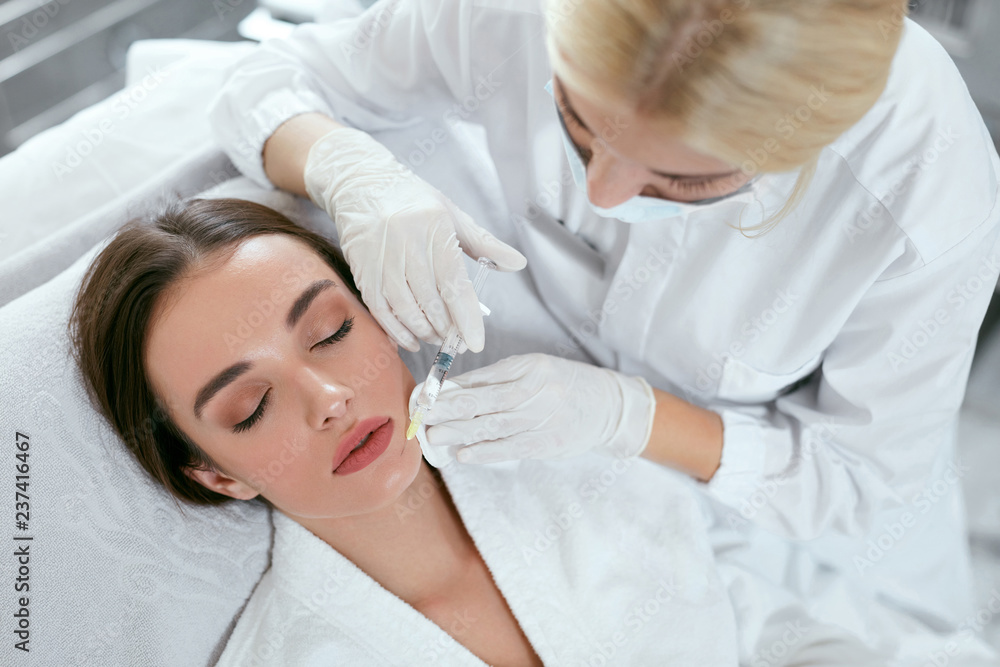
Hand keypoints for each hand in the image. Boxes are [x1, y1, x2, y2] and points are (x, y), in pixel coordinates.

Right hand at [304, 127, 525, 351]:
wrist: (360, 184)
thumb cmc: (413, 200)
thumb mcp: (452, 214)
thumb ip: (485, 243)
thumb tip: (518, 263)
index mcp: (433, 225)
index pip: (453, 282)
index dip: (466, 317)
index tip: (475, 342)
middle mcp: (405, 242)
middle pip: (430, 300)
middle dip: (448, 329)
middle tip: (459, 341)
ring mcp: (381, 259)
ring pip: (405, 309)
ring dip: (425, 332)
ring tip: (439, 338)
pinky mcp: (363, 271)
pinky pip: (381, 310)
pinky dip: (397, 331)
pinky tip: (412, 340)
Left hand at [419, 354, 656, 463]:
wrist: (610, 407)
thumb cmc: (564, 385)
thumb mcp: (535, 371)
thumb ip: (496, 381)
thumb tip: (451, 392)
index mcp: (532, 367)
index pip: (484, 379)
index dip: (451, 389)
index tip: (424, 396)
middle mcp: (539, 391)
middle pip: (486, 402)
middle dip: (449, 410)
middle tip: (422, 416)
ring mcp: (545, 418)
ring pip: (495, 426)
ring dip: (460, 433)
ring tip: (434, 437)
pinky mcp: (549, 443)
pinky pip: (511, 448)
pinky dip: (486, 452)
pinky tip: (464, 455)